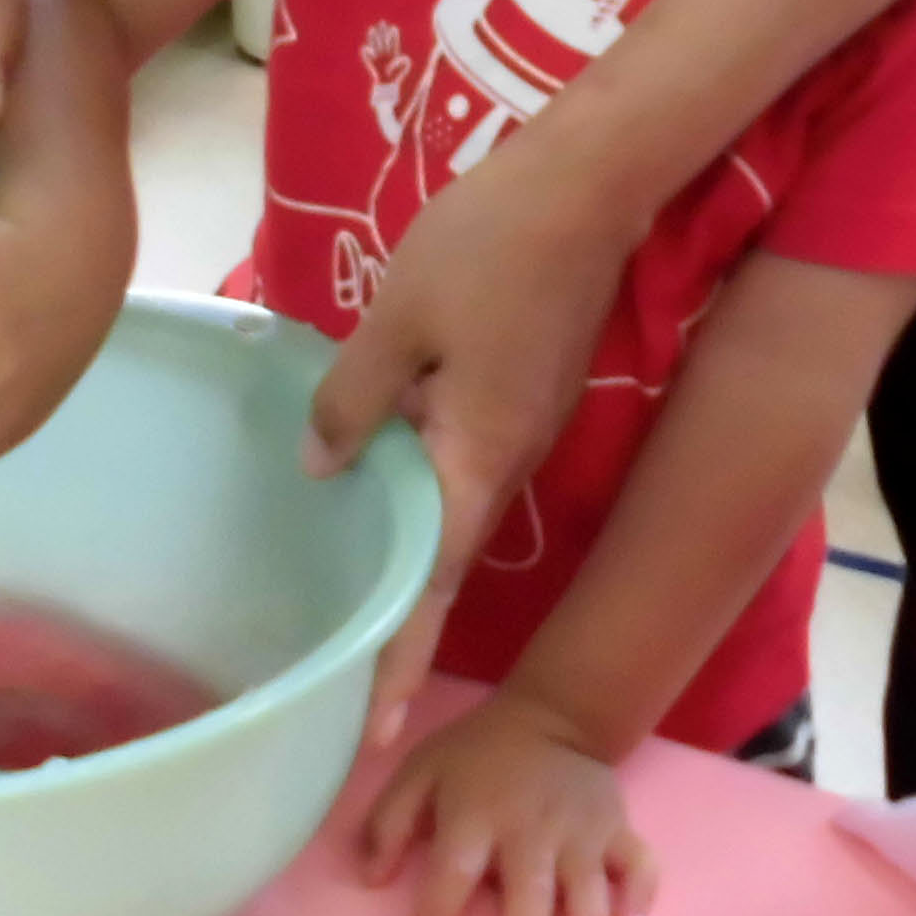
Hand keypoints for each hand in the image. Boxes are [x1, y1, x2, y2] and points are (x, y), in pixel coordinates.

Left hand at [304, 131, 642, 739]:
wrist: (593, 185)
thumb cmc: (489, 246)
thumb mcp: (398, 319)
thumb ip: (355, 400)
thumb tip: (322, 467)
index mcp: (476, 455)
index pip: (431, 581)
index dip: (402, 654)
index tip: (379, 730)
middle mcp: (510, 458)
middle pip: (447, 556)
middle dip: (404, 624)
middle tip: (357, 686)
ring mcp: (526, 423)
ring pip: (456, 502)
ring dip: (413, 554)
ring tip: (358, 594)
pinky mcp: (528, 390)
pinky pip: (467, 455)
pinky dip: (424, 487)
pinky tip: (382, 471)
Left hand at [362, 692, 657, 915]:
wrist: (552, 715)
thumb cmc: (479, 755)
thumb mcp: (421, 770)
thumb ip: (388, 822)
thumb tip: (370, 878)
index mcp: (478, 811)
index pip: (453, 872)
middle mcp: (533, 824)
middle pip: (529, 892)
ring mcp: (581, 827)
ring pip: (588, 889)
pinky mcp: (617, 826)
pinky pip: (639, 865)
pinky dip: (640, 898)